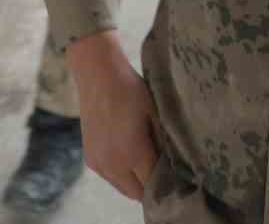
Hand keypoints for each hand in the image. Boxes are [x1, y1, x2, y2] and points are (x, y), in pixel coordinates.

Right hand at [68, 31, 159, 200]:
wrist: (98, 74)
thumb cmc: (131, 89)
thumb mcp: (155, 114)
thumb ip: (163, 142)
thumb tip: (173, 162)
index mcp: (132, 153)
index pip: (154, 184)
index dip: (167, 182)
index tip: (178, 176)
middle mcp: (113, 164)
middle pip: (137, 193)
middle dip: (152, 188)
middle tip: (165, 174)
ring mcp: (99, 163)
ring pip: (123, 188)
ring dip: (135, 183)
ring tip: (147, 165)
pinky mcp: (90, 159)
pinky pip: (110, 178)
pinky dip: (122, 175)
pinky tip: (130, 158)